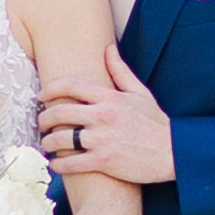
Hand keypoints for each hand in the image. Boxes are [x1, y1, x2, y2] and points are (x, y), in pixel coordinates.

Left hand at [39, 45, 175, 186]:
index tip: (41, 96)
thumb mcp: (140, 92)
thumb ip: (120, 71)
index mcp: (110, 97)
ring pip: (61, 139)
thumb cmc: (155, 123)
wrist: (173, 152)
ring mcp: (102, 140)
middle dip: (44, 118)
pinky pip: (71, 163)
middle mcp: (103, 116)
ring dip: (48, 143)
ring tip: (46, 144)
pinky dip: (59, 164)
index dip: (50, 89)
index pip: (71, 86)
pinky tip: (56, 164)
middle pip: (60, 112)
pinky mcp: (104, 161)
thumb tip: (108, 49)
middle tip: (41, 122)